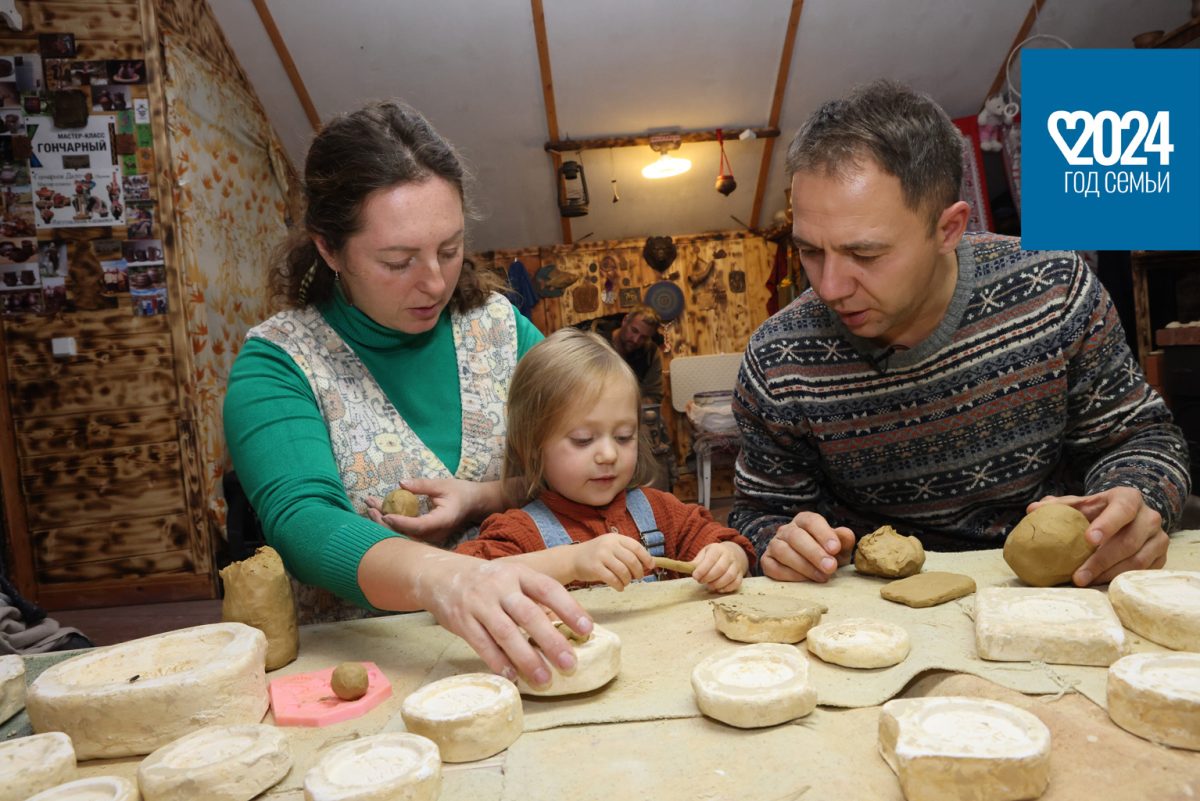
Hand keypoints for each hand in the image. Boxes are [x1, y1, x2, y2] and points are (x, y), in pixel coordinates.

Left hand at [365, 477, 484, 545]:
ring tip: (370, 506)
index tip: (385, 513)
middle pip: (407, 535)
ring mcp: (430, 537)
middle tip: (371, 507)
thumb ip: (422, 485)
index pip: (419, 526)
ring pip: (404, 535)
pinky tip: (379, 511)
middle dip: (385, 522)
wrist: (473, 504)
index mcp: (442, 520)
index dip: (401, 522)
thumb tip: (400, 484)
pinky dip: (392, 522)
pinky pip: (406, 532)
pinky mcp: (425, 536)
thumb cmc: (460, 492)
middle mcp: (435, 533)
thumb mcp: (442, 484)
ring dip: (385, 522)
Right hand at [417, 552, 593, 686]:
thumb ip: (534, 598)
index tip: (587, 629)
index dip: (569, 608)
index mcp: (519, 573)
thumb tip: (567, 625)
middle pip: (529, 614)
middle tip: (570, 664)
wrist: (440, 575)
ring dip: (527, 658)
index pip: (548, 589)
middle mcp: (500, 586)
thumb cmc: (487, 581)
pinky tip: (513, 676)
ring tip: (544, 679)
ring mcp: (479, 603)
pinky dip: (498, 661)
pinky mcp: (461, 620)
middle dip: (551, 640)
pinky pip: (482, 644)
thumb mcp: (512, 578)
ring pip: (506, 633)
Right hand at [569, 534, 652, 589]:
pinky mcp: (595, 568)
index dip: (646, 557)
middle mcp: (609, 545)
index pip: (636, 546)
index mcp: (615, 538)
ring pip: (623, 571)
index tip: (651, 566)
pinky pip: (613, 579)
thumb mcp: (610, 547)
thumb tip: (649, 562)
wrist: (573, 559)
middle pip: (631, 560)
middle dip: (638, 571)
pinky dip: (619, 586)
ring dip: (628, 580)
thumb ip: (626, 552)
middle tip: (638, 577)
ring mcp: (601, 556)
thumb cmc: (596, 555)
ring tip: (626, 582)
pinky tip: (619, 587)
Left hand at [691, 542, 748, 592]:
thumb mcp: (705, 553)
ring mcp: (736, 566)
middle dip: (709, 577)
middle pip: (720, 568)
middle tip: (701, 581)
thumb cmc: (714, 555)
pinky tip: (719, 589)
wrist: (733, 553)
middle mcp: (729, 556)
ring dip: (718, 584)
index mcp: (718, 549)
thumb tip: (688, 569)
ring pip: (729, 576)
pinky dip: (727, 588)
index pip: (711, 559)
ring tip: (709, 586)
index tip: (695, 576)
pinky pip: (736, 583)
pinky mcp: (740, 575)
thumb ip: (697, 562)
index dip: (702, 569)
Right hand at [761, 511, 854, 581]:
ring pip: (782, 551)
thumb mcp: (839, 548)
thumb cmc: (827, 556)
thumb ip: (843, 540)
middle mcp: (787, 530)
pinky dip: (789, 575)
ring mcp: (774, 545)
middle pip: (796, 536)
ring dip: (803, 565)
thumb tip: (846, 534)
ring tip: (822, 577)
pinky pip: (773, 567)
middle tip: (830, 567)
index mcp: (805, 521)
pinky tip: (805, 581)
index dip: (823, 534)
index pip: (812, 521)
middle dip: (814, 553)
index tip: (835, 548)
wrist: (811, 570)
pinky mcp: (767, 561)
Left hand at [1028, 487, 1166, 585]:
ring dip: (1109, 574)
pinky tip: (1100, 584)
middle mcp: (1149, 517)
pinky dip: (1120, 579)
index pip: (1122, 510)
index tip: (1088, 540)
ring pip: (1137, 561)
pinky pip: (1143, 573)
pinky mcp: (1161, 557)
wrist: (1129, 516)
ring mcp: (1159, 538)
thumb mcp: (1082, 504)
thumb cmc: (1099, 510)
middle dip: (1101, 561)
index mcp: (1129, 499)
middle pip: (1129, 541)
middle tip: (1078, 576)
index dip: (1107, 525)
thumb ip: (1059, 506)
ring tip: (1085, 582)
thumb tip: (1032, 510)